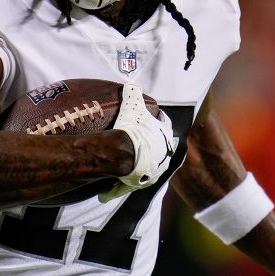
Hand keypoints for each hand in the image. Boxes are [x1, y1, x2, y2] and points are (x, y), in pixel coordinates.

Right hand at [102, 83, 176, 201]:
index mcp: (163, 136)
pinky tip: (108, 191)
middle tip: (145, 143)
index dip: (161, 121)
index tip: (157, 118)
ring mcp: (153, 171)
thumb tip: (131, 84)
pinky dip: (119, 186)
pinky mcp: (141, 184)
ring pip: (149, 169)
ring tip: (132, 166)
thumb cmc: (132, 129)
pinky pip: (129, 185)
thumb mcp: (133, 107)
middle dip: (155, 146)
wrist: (123, 154)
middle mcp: (163, 155)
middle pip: (162, 149)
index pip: (166, 125)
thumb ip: (134, 94)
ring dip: (142, 167)